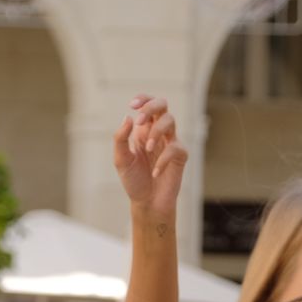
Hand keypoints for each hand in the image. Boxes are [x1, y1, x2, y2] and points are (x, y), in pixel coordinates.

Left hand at [112, 94, 186, 225]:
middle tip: (140, 121)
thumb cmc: (134, 180)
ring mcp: (170, 143)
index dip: (143, 99)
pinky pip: (175, 149)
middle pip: (162, 105)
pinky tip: (155, 172)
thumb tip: (128, 117)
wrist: (146, 203)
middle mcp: (158, 133)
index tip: (133, 105)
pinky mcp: (180, 156)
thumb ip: (120, 138)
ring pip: (170, 121)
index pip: (148, 105)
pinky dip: (163, 159)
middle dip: (151, 107)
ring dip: (156, 132)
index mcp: (144, 130)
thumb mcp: (121, 159)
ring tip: (148, 149)